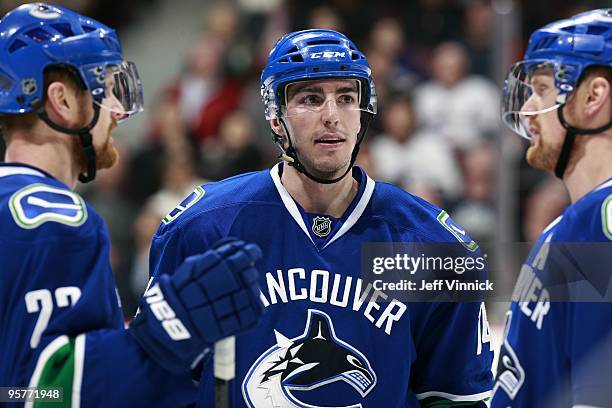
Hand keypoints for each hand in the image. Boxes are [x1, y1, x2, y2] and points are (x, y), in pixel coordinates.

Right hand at [130, 238, 263, 372]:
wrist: (177, 321)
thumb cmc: (183, 289)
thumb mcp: (194, 264)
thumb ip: (218, 254)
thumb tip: (238, 246)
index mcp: (225, 262)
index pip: (250, 252)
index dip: (251, 252)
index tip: (249, 255)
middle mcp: (237, 278)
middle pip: (252, 271)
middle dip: (245, 275)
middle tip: (231, 283)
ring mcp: (244, 298)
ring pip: (255, 289)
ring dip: (245, 292)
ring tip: (227, 300)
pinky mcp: (248, 317)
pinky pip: (258, 307)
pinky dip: (249, 308)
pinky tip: (234, 309)